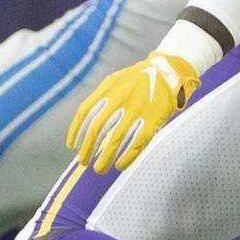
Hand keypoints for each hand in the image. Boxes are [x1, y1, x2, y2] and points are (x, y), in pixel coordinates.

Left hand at [67, 51, 200, 172]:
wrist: (168, 71)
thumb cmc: (138, 79)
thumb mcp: (115, 81)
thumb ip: (101, 98)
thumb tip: (88, 124)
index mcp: (107, 89)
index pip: (84, 112)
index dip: (75, 131)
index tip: (71, 146)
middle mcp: (119, 99)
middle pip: (97, 128)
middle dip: (87, 148)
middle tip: (83, 162)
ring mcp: (137, 110)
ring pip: (116, 139)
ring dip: (105, 157)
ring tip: (99, 169)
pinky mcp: (153, 119)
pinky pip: (138, 142)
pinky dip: (128, 156)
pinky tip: (120, 165)